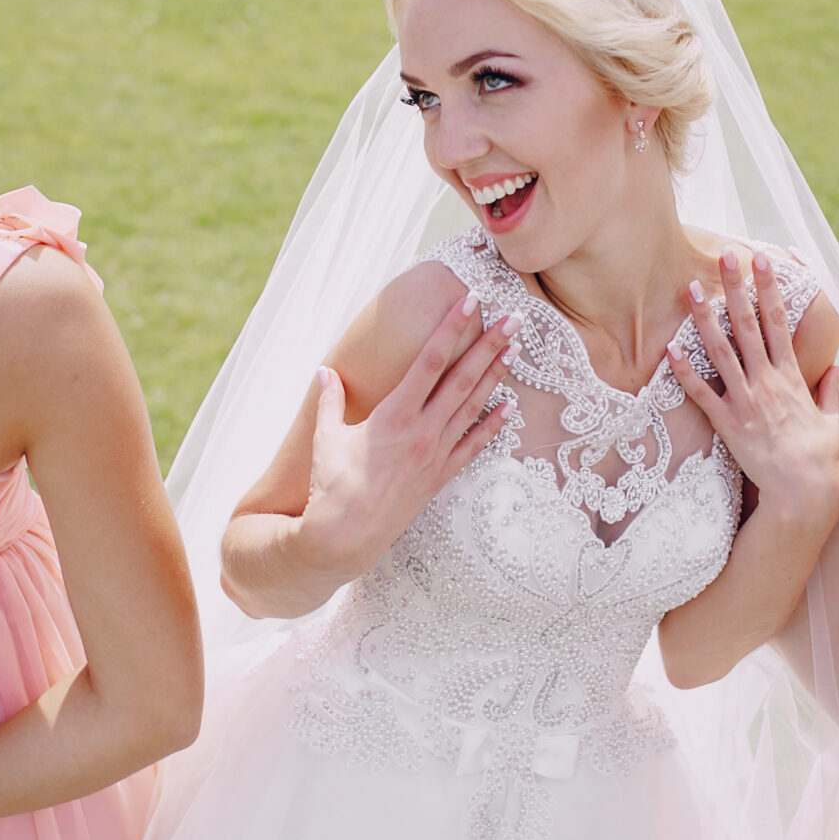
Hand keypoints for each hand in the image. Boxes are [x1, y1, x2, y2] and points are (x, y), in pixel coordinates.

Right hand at [297, 293, 515, 579]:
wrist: (345, 537)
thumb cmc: (331, 486)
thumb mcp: (325, 437)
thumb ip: (328, 401)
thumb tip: (325, 371)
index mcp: (394, 415)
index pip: (430, 361)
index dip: (451, 328)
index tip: (469, 301)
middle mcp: (422, 431)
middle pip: (462, 378)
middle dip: (489, 345)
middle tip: (514, 317)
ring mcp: (435, 454)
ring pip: (473, 407)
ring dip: (494, 376)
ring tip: (514, 349)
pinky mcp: (439, 476)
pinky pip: (473, 446)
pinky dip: (492, 426)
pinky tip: (509, 408)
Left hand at [669, 248, 838, 536]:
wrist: (804, 495)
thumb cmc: (820, 460)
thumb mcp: (833, 420)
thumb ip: (831, 391)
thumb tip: (838, 368)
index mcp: (792, 377)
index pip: (779, 322)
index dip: (769, 288)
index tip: (763, 260)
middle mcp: (767, 382)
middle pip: (748, 325)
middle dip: (737, 287)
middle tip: (726, 254)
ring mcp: (746, 401)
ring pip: (721, 351)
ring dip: (705, 318)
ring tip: (691, 289)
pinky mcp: (728, 425)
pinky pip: (702, 394)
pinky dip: (685, 372)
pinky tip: (669, 349)